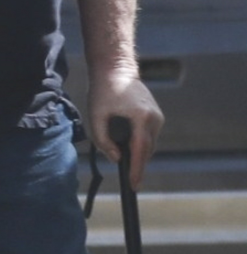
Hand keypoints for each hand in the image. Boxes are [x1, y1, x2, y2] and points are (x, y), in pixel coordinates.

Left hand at [87, 69, 163, 190]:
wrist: (116, 68)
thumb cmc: (103, 91)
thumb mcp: (96, 116)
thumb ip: (103, 141)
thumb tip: (116, 158)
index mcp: (142, 117)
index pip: (140, 150)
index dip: (136, 169)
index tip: (134, 185)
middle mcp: (154, 118)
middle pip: (147, 150)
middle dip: (137, 164)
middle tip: (130, 180)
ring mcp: (158, 116)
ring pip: (149, 144)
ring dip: (139, 153)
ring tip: (126, 161)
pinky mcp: (156, 115)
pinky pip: (149, 136)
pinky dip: (141, 143)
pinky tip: (130, 146)